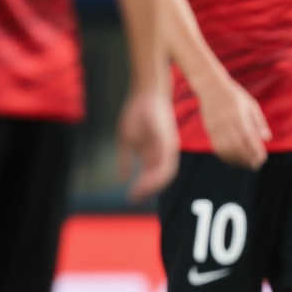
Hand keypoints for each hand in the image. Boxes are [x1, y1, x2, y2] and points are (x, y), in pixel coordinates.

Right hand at [117, 86, 178, 200]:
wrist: (146, 92)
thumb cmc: (137, 114)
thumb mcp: (127, 139)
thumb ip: (126, 159)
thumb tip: (122, 179)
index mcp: (159, 152)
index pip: (157, 175)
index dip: (146, 188)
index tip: (131, 197)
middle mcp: (167, 150)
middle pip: (163, 177)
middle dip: (148, 190)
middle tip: (133, 199)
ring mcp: (169, 145)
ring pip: (166, 171)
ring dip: (152, 184)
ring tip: (137, 192)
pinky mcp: (167, 139)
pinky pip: (164, 159)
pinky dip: (155, 172)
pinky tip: (142, 177)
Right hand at [194, 73, 269, 168]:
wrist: (210, 86)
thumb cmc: (234, 95)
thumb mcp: (251, 104)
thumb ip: (259, 122)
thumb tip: (267, 139)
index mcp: (240, 116)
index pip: (249, 139)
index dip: (256, 152)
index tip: (262, 158)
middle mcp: (227, 123)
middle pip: (238, 147)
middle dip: (247, 159)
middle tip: (255, 165)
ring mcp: (216, 127)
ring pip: (227, 150)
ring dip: (237, 160)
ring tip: (245, 164)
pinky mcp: (209, 130)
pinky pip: (217, 148)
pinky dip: (226, 156)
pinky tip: (233, 159)